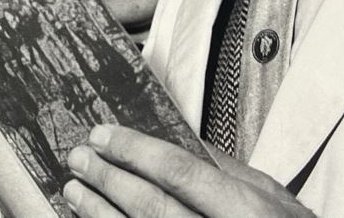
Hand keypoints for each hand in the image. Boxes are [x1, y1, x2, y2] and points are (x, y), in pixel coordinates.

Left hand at [64, 125, 314, 217]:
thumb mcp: (270, 197)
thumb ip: (224, 168)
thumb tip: (174, 138)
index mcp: (247, 209)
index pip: (179, 171)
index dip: (134, 151)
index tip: (102, 134)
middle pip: (152, 206)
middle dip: (108, 179)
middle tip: (78, 158)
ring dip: (101, 214)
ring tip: (74, 191)